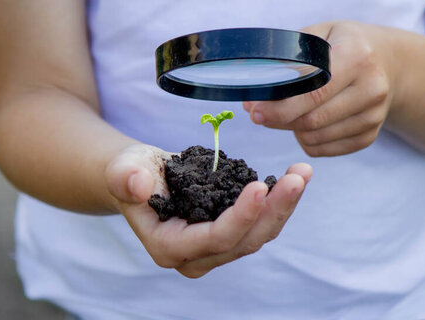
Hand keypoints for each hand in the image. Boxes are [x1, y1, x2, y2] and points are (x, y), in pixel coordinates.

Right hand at [105, 144, 311, 277]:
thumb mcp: (123, 168)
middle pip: (245, 241)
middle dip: (275, 210)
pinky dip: (279, 201)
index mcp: (168, 247)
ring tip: (302, 172)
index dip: (240, 217)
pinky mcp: (231, 234)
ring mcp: (216, 248)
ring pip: (259, 234)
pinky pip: (261, 223)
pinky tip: (294, 177)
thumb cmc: (132, 172)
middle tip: (297, 177)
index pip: (213, 239)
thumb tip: (139, 185)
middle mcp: (196, 257)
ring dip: (284, 205)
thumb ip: (125, 178)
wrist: (143, 177)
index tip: (260, 186)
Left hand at [244, 21, 398, 156]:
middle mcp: (372, 88)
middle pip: (311, 120)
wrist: (387, 60)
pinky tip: (305, 122)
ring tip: (288, 111)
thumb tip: (251, 99)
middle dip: (279, 120)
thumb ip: (285, 60)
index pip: (313, 92)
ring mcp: (374, 115)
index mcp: (356, 56)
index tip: (255, 112)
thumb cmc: (343, 44)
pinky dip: (305, 140)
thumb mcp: (318, 35)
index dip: (280, 107)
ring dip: (291, 130)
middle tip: (260, 113)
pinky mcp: (369, 136)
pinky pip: (323, 149)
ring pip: (314, 138)